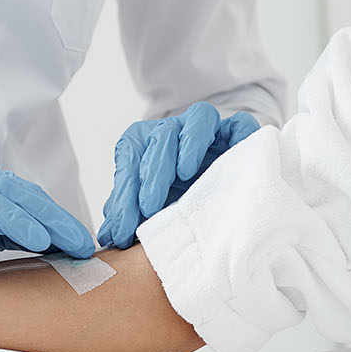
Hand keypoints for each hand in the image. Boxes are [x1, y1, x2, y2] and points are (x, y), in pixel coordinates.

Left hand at [98, 101, 260, 248]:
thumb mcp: (146, 211)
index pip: (132, 156)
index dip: (126, 193)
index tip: (124, 226)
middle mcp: (174, 131)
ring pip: (200, 117)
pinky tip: (232, 158)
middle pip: (163, 136)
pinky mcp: (237, 134)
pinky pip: (241, 124)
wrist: (210, 203)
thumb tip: (109, 235)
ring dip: (191, 142)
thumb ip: (127, 215)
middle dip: (154, 170)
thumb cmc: (172, 203)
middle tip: (150, 205)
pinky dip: (240, 134)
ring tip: (185, 173)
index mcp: (145, 144)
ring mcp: (208, 130)